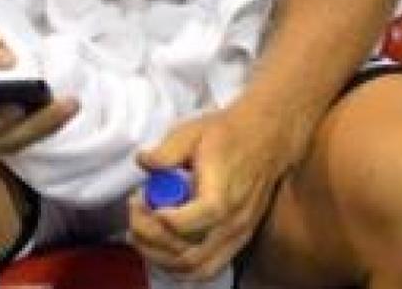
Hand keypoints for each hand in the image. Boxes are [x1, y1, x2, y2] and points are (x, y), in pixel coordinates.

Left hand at [128, 103, 305, 281]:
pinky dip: (181, 267)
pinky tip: (160, 250)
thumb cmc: (228, 134)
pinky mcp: (237, 240)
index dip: (158, 220)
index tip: (141, 200)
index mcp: (221, 197)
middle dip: (152, 238)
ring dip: (162, 258)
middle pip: (189, 254)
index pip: (188, 225)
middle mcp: (232, 224)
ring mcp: (237, 236)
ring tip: (140, 233)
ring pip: (197, 267)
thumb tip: (143, 163)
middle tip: (135, 212)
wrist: (266, 139)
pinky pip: (209, 267)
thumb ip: (165, 151)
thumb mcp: (191, 133)